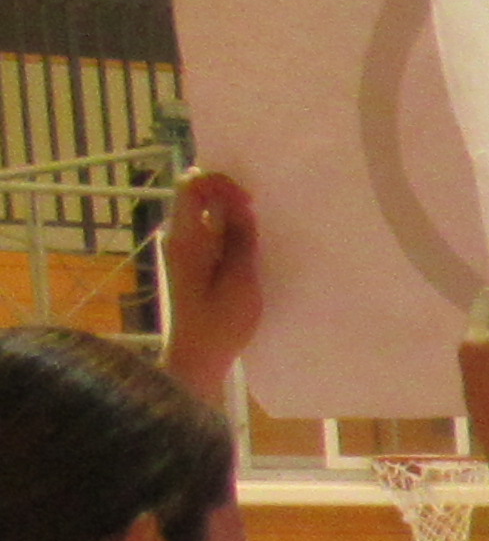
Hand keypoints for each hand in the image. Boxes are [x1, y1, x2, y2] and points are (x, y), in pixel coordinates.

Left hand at [156, 168, 261, 390]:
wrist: (196, 357)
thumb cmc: (219, 323)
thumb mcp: (239, 280)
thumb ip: (240, 238)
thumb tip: (239, 204)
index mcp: (186, 236)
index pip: (192, 184)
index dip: (222, 183)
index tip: (250, 203)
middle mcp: (179, 236)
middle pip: (197, 194)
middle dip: (228, 195)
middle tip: (258, 213)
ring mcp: (183, 250)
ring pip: (204, 213)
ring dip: (230, 215)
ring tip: (258, 232)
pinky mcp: (191, 263)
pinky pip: (208, 232)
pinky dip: (227, 231)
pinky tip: (248, 249)